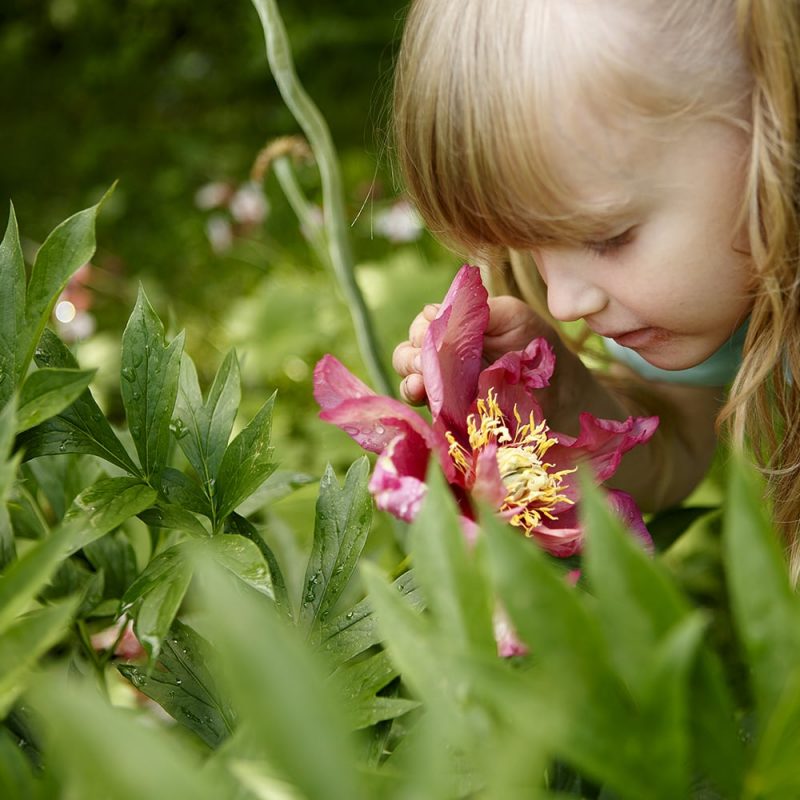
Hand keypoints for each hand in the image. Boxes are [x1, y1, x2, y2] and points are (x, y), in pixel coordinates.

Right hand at [392, 295, 553, 403]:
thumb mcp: (512, 316)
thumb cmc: (538, 348)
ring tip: (419, 381)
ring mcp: (447, 387)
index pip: (424, 325)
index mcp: (456, 330)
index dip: (422, 326)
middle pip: (409, 352)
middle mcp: (445, 358)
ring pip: (410, 379)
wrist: (563, 393)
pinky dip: (418, 400)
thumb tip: (434, 311)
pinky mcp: (452, 413)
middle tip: (424, 359)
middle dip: (411, 354)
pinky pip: (426, 407)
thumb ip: (477, 310)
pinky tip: (422, 394)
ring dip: (409, 377)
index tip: (431, 326)